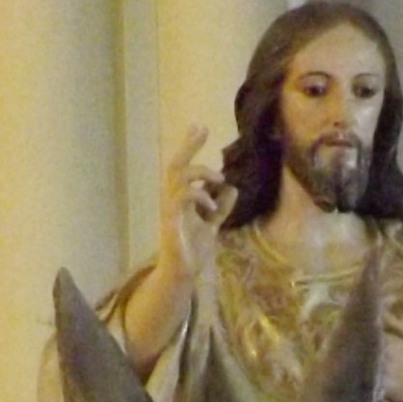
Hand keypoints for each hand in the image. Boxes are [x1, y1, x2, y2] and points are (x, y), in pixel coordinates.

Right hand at [160, 123, 228, 289]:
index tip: (200, 127)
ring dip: (201, 171)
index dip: (190, 147)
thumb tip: (232, 188)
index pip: (183, 167)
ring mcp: (170, 209)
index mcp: (181, 198)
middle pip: (176, 164)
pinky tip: (211, 204)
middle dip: (188, 145)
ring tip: (219, 179)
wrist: (182, 274)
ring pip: (177, 175)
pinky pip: (181, 196)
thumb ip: (221, 207)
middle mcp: (172, 199)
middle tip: (201, 128)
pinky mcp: (171, 220)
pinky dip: (199, 195)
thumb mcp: (213, 225)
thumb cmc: (193, 251)